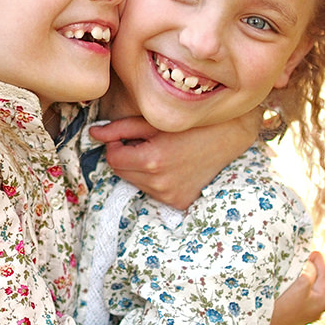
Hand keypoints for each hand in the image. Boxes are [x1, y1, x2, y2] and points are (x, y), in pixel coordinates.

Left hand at [91, 115, 257, 210]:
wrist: (231, 136)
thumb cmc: (192, 124)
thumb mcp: (154, 121)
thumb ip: (120, 128)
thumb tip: (93, 133)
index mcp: (152, 160)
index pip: (113, 158)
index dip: (117, 145)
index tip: (130, 136)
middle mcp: (159, 183)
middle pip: (121, 172)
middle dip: (127, 157)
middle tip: (147, 143)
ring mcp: (170, 196)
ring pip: (136, 183)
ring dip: (140, 169)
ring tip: (162, 153)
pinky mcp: (179, 203)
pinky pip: (154, 192)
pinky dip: (156, 180)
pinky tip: (173, 167)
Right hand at [268, 252, 324, 324]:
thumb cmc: (284, 306)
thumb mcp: (302, 282)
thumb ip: (310, 269)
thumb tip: (311, 263)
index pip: (321, 266)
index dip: (310, 256)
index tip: (300, 250)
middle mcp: (322, 305)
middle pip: (314, 276)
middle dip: (304, 268)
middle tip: (291, 262)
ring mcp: (310, 311)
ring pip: (305, 284)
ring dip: (297, 278)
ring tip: (286, 275)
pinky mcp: (297, 314)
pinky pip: (298, 293)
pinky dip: (292, 287)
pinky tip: (282, 288)